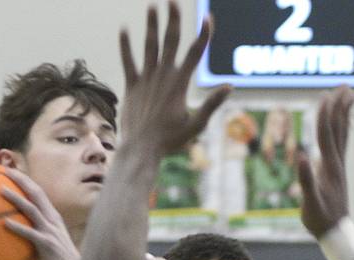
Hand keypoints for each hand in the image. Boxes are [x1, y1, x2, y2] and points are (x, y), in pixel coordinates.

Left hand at [1, 168, 80, 259]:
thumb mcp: (51, 240)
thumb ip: (39, 231)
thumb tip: (21, 228)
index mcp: (53, 217)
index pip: (39, 193)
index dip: (26, 181)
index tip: (11, 172)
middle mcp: (52, 219)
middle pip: (36, 193)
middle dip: (21, 179)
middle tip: (5, 169)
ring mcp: (50, 231)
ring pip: (31, 209)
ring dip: (16, 198)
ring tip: (1, 189)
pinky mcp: (46, 244)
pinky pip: (30, 233)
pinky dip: (17, 226)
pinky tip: (4, 223)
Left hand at [118, 1, 229, 154]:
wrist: (141, 149)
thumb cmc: (170, 141)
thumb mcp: (196, 125)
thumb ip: (212, 104)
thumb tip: (229, 86)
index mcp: (180, 84)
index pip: (195, 54)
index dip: (204, 35)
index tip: (209, 18)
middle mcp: (163, 76)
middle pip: (170, 42)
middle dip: (173, 19)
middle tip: (172, 0)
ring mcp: (146, 80)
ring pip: (149, 47)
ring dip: (151, 26)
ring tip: (152, 7)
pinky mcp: (132, 86)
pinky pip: (128, 62)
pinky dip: (125, 46)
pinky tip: (124, 30)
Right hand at [298, 86, 353, 238]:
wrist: (335, 232)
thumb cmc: (319, 220)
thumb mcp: (310, 203)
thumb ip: (305, 180)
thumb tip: (301, 156)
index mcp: (328, 168)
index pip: (326, 136)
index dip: (325, 116)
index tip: (325, 96)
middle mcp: (336, 163)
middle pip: (338, 129)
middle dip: (339, 107)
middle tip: (342, 85)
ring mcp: (339, 166)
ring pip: (343, 133)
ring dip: (344, 113)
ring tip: (348, 93)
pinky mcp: (338, 170)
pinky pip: (342, 142)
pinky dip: (343, 128)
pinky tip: (343, 120)